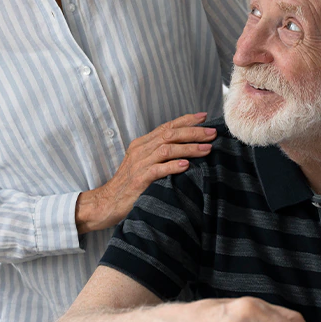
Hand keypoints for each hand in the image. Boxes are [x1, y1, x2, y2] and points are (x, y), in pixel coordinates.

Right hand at [75, 112, 216, 232]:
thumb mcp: (143, 163)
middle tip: (213, 133)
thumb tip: (187, 147)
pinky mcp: (138, 180)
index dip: (186, 121)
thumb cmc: (130, 185)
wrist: (107, 203)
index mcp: (142, 143)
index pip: (167, 126)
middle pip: (170, 134)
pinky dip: (173, 166)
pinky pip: (158, 169)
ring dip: (189, 148)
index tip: (204, 117)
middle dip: (193, 132)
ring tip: (207, 149)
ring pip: (166, 149)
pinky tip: (187, 165)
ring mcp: (138, 164)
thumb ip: (160, 154)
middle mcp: (140, 150)